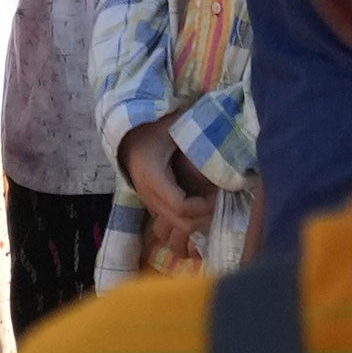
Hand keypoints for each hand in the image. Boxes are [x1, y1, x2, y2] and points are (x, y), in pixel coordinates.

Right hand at [120, 123, 208, 245]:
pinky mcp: (150, 202)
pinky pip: (168, 220)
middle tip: (219, 202)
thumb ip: (197, 133)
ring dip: (195, 221)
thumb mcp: (175, 127)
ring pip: (172, 225)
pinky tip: (200, 205)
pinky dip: (186, 219)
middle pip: (178, 223)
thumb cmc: (152, 127)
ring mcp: (148, 201)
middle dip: (202, 217)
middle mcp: (149, 194)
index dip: (203, 206)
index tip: (218, 194)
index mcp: (154, 177)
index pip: (181, 206)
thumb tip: (225, 137)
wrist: (125, 134)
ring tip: (212, 204)